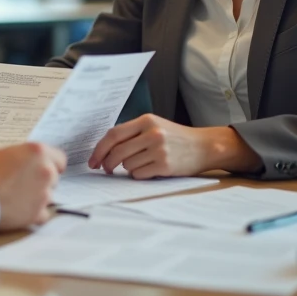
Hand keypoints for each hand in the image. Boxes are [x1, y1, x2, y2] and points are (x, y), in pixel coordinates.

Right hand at [0, 143, 65, 230]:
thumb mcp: (3, 153)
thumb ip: (23, 157)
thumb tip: (28, 162)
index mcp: (38, 152)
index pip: (60, 159)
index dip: (51, 165)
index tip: (42, 170)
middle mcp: (46, 171)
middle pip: (54, 178)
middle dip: (41, 181)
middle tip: (22, 185)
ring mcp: (44, 193)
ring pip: (48, 196)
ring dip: (37, 198)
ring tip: (16, 198)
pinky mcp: (38, 213)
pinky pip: (43, 214)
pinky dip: (33, 214)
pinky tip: (18, 210)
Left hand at [88, 115, 259, 178]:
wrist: (203, 146)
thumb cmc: (175, 137)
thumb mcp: (154, 126)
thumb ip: (132, 133)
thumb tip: (104, 149)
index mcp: (146, 120)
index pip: (113, 135)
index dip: (99, 149)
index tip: (93, 160)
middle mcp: (152, 133)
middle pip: (117, 151)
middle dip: (107, 163)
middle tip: (105, 169)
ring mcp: (159, 150)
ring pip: (127, 165)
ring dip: (126, 168)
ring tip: (140, 164)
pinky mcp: (165, 165)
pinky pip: (139, 174)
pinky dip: (138, 174)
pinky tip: (149, 169)